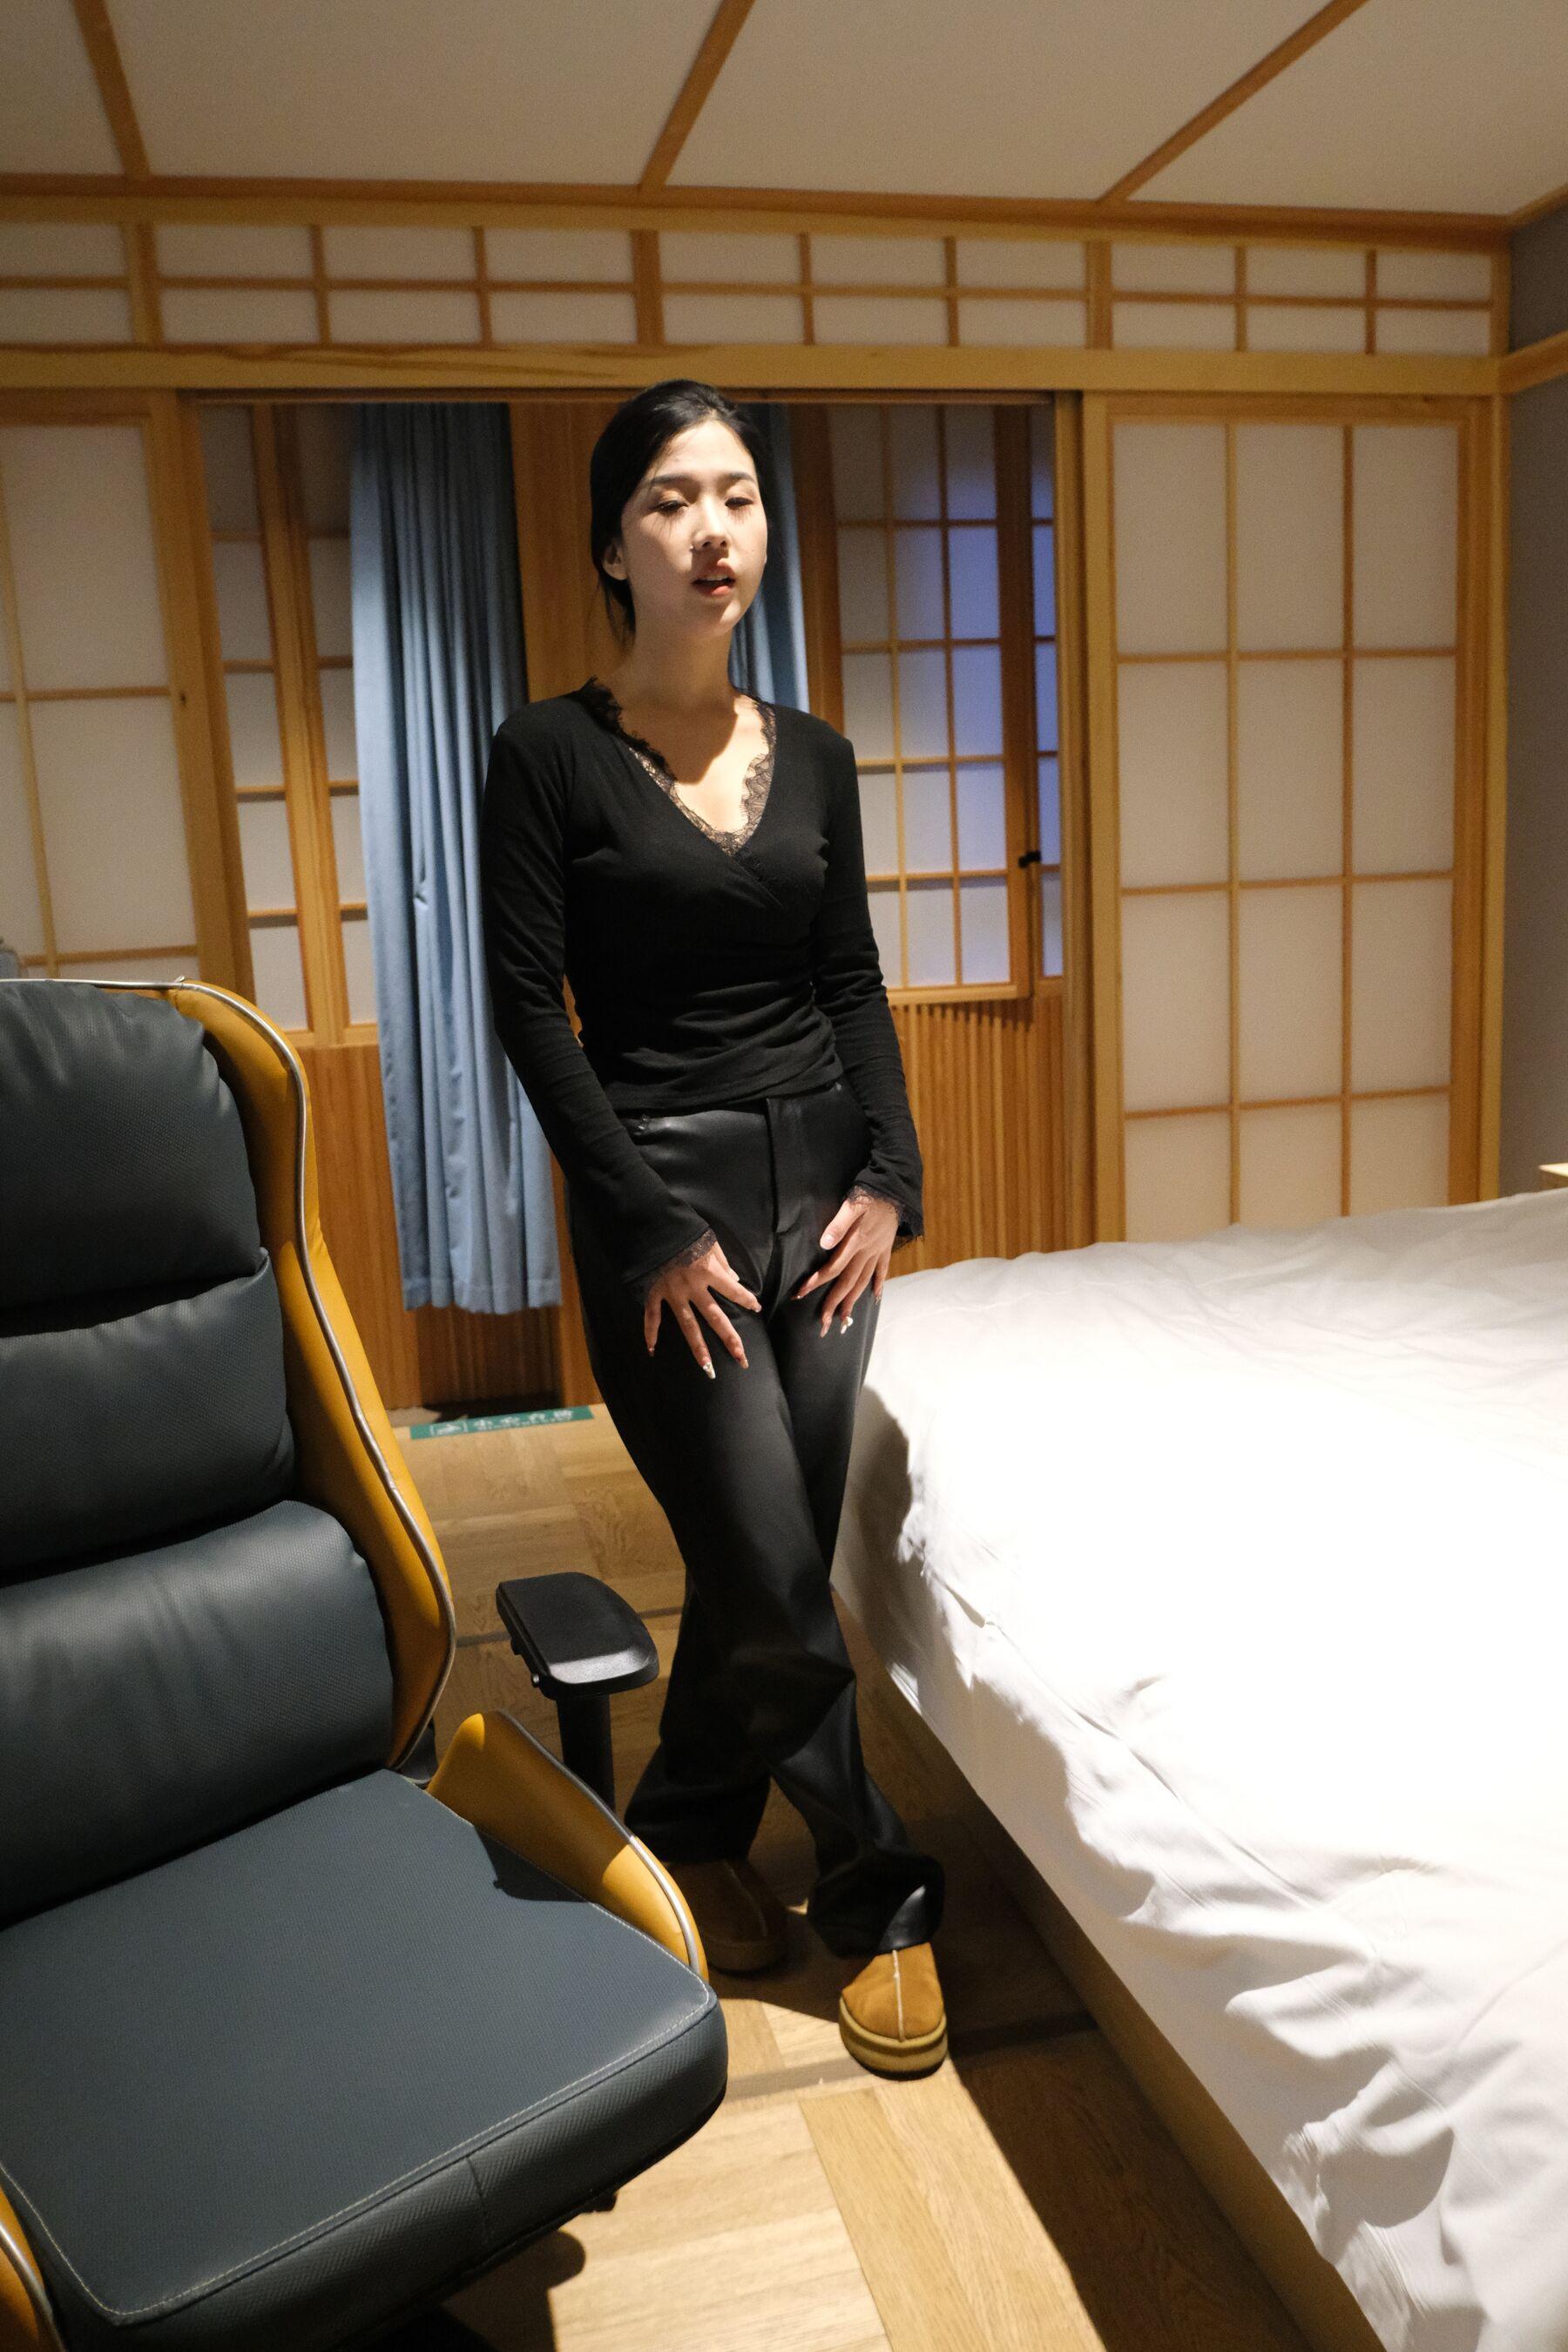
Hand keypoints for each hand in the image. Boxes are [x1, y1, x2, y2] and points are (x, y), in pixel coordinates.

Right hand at [643, 1238, 760, 1375]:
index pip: (733, 1290)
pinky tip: (652, 1351)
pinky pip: (653, 1317)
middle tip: (742, 1359)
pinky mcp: (654, 1293)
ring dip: (698, 1348)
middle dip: (730, 1338)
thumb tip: (735, 1280)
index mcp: (708, 1271)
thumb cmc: (683, 1231)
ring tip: (708, 1369)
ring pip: (688, 1325)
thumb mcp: (708, 1241)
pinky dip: (650, 1334)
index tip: (757, 1308)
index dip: (746, 1299)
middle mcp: (692, 1287)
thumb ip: (722, 1262)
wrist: (651, 1225)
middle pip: (715, 1317)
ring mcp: (672, 1293)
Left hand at [794, 1189, 897, 1334]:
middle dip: (834, 1305)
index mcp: (855, 1243)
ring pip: (863, 1282)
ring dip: (853, 1302)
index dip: (816, 1283)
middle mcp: (866, 1252)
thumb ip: (838, 1225)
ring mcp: (877, 1252)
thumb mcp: (852, 1205)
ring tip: (845, 1320)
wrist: (896, 1188)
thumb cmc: (869, 1194)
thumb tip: (823, 1244)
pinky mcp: (885, 1248)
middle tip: (823, 1325)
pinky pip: (882, 1271)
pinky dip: (878, 1284)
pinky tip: (875, 1297)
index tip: (801, 1294)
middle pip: (847, 1283)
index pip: (832, 1268)